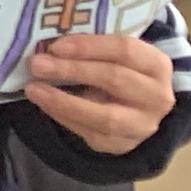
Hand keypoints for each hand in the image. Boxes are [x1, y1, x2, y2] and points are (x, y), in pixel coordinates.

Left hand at [24, 29, 176, 154]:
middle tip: (38, 64)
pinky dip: (63, 117)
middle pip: (115, 80)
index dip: (90, 47)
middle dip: (73, 71)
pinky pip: (90, 133)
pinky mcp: (123, 145)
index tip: (57, 46)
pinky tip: (44, 103)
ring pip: (106, 117)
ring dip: (64, 102)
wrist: (136, 105)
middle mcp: (157, 97)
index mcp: (156, 65)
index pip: (126, 50)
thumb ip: (90, 47)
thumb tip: (50, 45)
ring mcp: (143, 125)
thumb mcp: (113, 52)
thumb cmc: (118, 68)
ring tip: (34, 89)